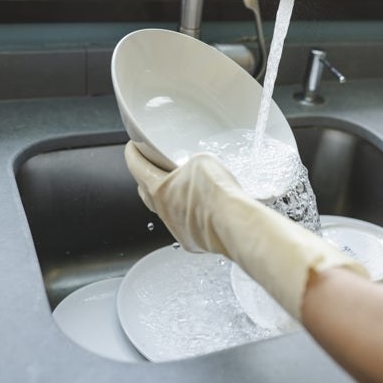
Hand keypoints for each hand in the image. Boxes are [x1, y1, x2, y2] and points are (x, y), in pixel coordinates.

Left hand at [124, 141, 367, 318]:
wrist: (250, 233)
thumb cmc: (230, 204)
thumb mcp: (212, 171)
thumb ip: (205, 167)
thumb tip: (210, 163)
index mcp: (165, 194)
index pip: (137, 170)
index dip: (132, 154)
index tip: (131, 143)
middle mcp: (171, 214)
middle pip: (149, 191)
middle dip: (149, 174)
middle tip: (157, 158)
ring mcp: (187, 229)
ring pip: (170, 207)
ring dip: (172, 192)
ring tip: (184, 178)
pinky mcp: (206, 239)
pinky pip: (191, 219)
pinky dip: (193, 207)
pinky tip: (206, 204)